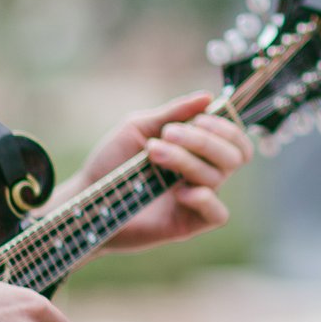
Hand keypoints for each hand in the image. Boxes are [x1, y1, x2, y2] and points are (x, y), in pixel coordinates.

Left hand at [68, 92, 250, 251]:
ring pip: (217, 177)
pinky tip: (179, 192)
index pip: (234, 140)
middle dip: (204, 141)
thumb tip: (208, 97)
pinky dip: (205, 199)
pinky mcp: (187, 224)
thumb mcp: (138, 127)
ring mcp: (195, 199)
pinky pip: (218, 214)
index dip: (226, 128)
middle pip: (233, 156)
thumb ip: (173, 113)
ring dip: (187, 160)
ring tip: (153, 153)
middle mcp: (201, 173)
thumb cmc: (111, 161)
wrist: (86, 196)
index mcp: (196, 150)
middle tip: (169, 135)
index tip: (198, 120)